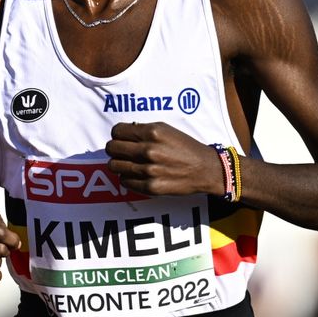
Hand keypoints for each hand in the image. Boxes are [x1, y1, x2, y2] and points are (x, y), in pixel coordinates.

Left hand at [105, 121, 223, 196]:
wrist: (206, 169)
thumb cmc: (185, 147)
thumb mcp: (165, 129)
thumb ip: (142, 130)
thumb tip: (122, 133)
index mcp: (152, 133)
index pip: (116, 131)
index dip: (117, 135)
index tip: (122, 138)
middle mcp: (149, 150)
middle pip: (111, 148)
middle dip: (115, 149)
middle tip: (122, 152)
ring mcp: (149, 170)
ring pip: (114, 166)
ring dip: (119, 164)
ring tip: (129, 163)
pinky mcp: (151, 186)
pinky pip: (124, 181)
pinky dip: (127, 178)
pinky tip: (137, 174)